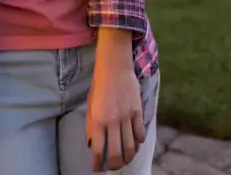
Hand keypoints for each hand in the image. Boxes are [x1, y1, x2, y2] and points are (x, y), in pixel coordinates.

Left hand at [85, 31, 144, 170]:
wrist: (115, 66)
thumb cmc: (99, 85)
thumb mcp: (90, 105)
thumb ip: (91, 126)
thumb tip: (92, 145)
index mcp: (99, 120)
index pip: (98, 150)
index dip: (97, 163)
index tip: (97, 169)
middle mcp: (113, 121)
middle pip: (117, 153)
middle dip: (114, 166)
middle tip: (112, 167)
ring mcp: (128, 117)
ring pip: (131, 147)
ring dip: (128, 158)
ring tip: (124, 161)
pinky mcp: (138, 111)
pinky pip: (140, 133)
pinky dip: (138, 143)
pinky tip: (135, 145)